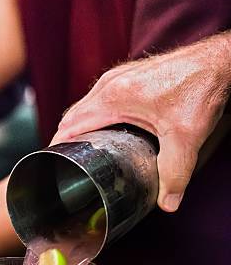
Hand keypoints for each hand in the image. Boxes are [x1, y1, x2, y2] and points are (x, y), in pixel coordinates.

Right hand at [52, 33, 230, 211]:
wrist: (218, 61)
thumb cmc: (199, 88)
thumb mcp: (185, 137)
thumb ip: (175, 173)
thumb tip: (167, 203)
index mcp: (113, 97)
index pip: (71, 124)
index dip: (57, 146)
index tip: (50, 164)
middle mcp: (110, 84)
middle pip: (73, 115)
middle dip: (65, 139)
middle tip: (64, 164)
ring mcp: (118, 77)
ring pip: (85, 105)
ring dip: (78, 126)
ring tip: (79, 151)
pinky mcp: (128, 76)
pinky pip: (98, 98)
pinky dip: (92, 116)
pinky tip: (102, 131)